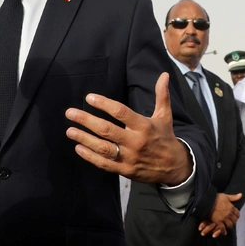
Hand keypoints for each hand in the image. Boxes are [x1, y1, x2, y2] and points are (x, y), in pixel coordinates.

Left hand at [65, 73, 192, 185]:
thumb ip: (161, 95)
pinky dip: (90, 156)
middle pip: (107, 130)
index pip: (121, 112)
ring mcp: (129, 157)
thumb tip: (164, 75)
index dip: (104, 104)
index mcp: (144, 126)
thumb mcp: (165, 116)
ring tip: (70, 130)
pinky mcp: (125, 170)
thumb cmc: (166, 137)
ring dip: (84, 138)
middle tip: (70, 113)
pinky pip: (104, 163)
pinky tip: (78, 148)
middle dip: (86, 120)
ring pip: (103, 148)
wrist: (174, 166)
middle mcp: (135, 141)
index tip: (89, 98)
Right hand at [199, 192, 241, 236]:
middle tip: (232, 222)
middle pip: (234, 220)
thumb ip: (234, 197)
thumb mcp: (226, 196)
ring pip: (229, 225)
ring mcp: (224, 218)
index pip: (237, 213)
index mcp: (231, 207)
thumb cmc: (216, 197)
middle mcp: (229, 214)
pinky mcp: (218, 221)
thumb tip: (241, 195)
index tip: (235, 216)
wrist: (207, 201)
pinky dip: (223, 231)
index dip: (237, 215)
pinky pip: (222, 228)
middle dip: (233, 221)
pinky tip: (224, 233)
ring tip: (228, 227)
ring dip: (229, 226)